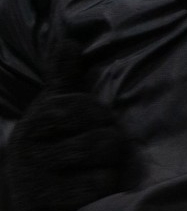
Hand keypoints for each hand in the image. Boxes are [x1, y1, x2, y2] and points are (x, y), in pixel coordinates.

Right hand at [6, 41, 126, 210]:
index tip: (93, 122)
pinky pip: (98, 191)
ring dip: (107, 169)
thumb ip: (64, 77)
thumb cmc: (49, 144)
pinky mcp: (46, 205)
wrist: (27, 193)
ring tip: (91, 168)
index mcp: (36, 122)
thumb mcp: (53, 109)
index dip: (101, 116)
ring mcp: (37, 183)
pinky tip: (86, 190)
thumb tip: (69, 41)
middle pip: (104, 140)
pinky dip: (101, 190)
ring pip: (105, 167)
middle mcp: (30, 152)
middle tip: (94, 151)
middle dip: (108, 145)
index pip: (90, 109)